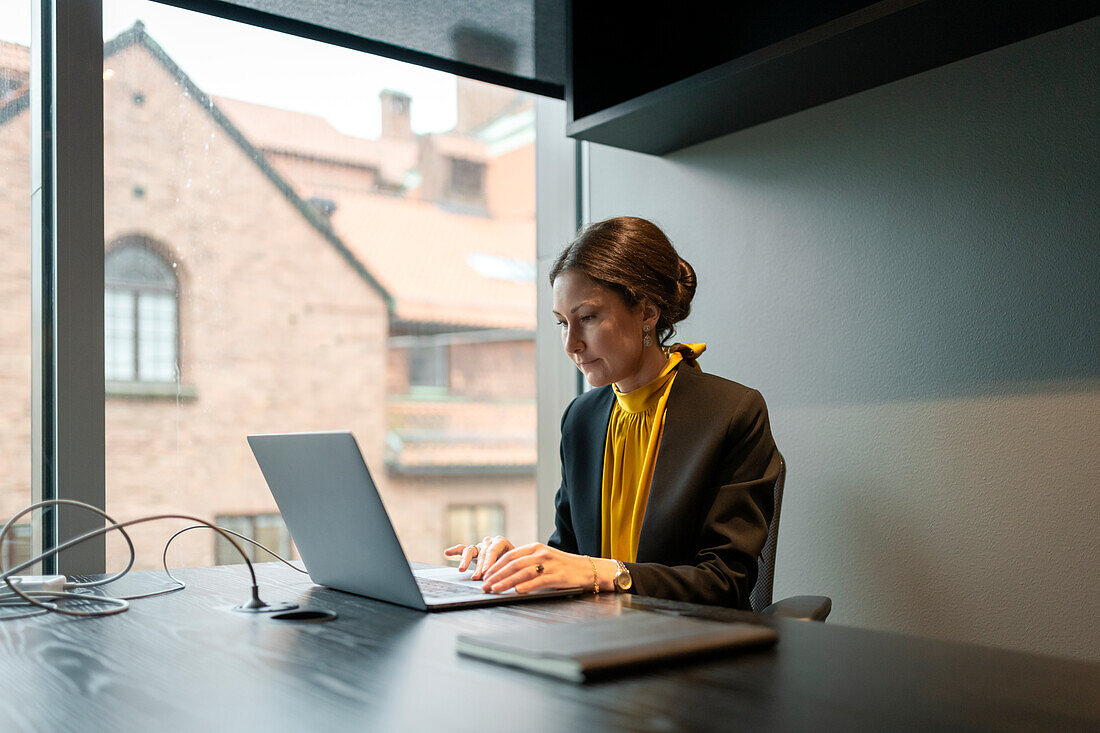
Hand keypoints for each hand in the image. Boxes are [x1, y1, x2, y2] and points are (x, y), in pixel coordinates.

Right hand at [444, 535, 514, 579]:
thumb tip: (505, 579)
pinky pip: (462, 549)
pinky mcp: (473, 551)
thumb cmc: (515, 563)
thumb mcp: (515, 563)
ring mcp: (480, 546)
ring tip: (461, 570)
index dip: (489, 561)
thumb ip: (509, 567)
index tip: (486, 572)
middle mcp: (489, 542)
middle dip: (479, 566)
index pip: (493, 549)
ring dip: (466, 561)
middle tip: (477, 577)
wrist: (515, 560)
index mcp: (501, 542)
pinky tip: (447, 553)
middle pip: (482, 552)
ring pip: (470, 550)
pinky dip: (455, 551)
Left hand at [479, 543, 617, 594]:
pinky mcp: (558, 576)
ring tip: (495, 589)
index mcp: (535, 547)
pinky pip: (539, 580)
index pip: (509, 556)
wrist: (588, 569)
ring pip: (522, 572)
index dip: (495, 566)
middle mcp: (541, 553)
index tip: (484, 576)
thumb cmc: (563, 566)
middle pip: (513, 564)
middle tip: (485, 585)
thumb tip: (505, 573)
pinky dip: (527, 586)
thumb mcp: (544, 558)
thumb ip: (527, 562)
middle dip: (496, 575)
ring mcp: (549, 564)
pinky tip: (517, 591)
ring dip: (506, 582)